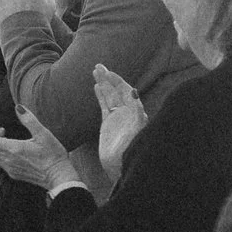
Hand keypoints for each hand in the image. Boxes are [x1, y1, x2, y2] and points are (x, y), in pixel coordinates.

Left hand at [0, 106, 83, 193]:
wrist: (59, 177)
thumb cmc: (53, 155)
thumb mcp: (43, 134)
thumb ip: (29, 120)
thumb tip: (18, 107)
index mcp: (12, 149)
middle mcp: (7, 161)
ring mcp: (10, 169)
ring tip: (2, 132)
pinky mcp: (14, 174)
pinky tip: (8, 146)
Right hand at [94, 65, 146, 186]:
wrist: (120, 165)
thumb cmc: (130, 149)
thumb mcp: (135, 130)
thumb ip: (136, 112)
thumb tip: (134, 92)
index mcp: (135, 111)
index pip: (126, 91)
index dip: (117, 81)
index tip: (108, 73)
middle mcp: (127, 112)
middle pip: (117, 90)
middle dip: (108, 78)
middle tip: (98, 66)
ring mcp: (117, 117)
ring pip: (109, 96)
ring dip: (103, 84)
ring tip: (95, 71)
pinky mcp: (108, 123)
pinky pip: (104, 105)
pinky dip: (100, 95)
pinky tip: (96, 87)